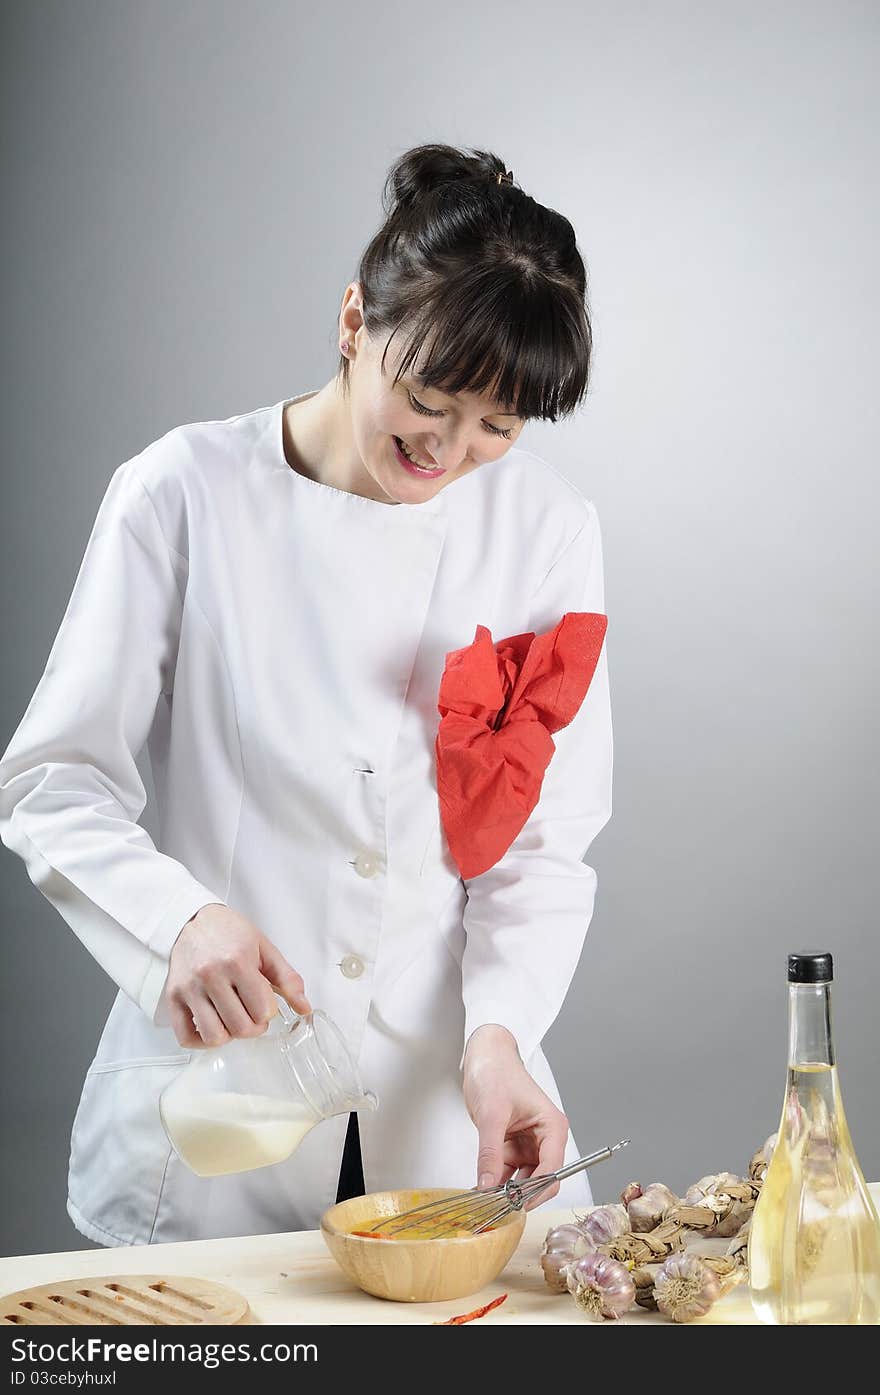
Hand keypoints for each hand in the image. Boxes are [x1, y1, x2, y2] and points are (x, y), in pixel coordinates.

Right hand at [165, 903, 311, 1048]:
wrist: (192, 920)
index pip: (262, 1010)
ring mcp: (189, 988)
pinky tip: (214, 1027)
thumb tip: (305, 1008)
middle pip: (240, 1027)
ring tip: (232, 1018)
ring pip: (214, 1036)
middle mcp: (210, 976)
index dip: (268, 1012)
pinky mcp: (172, 998)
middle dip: (253, 1026)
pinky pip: (186, 1037)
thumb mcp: (265, 949)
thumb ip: (288, 979)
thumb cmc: (230, 933)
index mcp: (237, 961)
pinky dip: (202, 1041)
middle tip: (252, 1013)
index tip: (264, 1002)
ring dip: (230, 1035)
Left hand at [461, 1024, 568, 1207]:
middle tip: (497, 1208)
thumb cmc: (496, 1072)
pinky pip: (508, 1172)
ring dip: (507, 1192)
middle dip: (521, 1195)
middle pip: (541, 1179)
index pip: (552, 1169)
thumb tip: (488, 1185)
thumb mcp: (492, 1114)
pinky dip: (496, 1182)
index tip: (516, 1205)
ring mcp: (529, 1144)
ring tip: (486, 1204)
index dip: (537, 1191)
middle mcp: (545, 1138)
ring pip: (523, 1180)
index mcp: (552, 1127)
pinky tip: (482, 1190)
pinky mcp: (513, 1146)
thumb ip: (490, 1152)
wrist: (484, 1057)